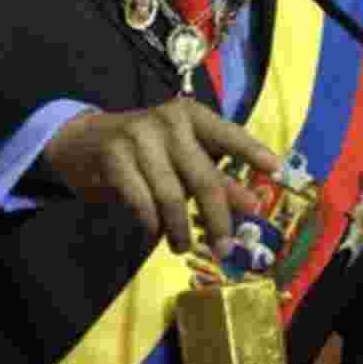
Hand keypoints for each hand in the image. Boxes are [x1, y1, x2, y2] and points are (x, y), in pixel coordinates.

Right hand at [42, 98, 280, 254]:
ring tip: (184, 246)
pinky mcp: (115, 157)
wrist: (83, 143)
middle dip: (218, 219)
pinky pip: (142, 202)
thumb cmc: (147, 152)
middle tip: (225, 248)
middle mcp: (169, 121)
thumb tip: (252, 205)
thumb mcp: (184, 158)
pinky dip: (152, 224)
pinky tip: (155, 234)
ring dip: (181, 229)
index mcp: (193, 115)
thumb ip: (217, 177)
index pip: (230, 135)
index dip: (254, 153)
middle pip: (203, 178)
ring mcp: (139, 137)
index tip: (279, 172)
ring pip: (172, 196)